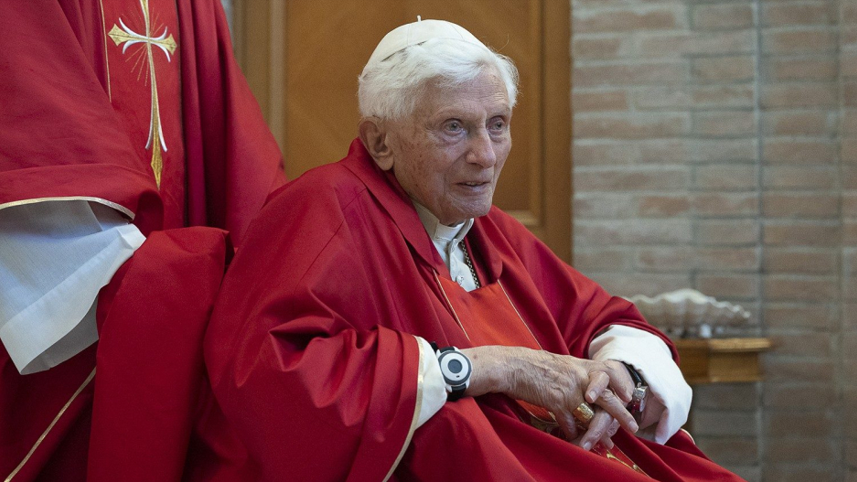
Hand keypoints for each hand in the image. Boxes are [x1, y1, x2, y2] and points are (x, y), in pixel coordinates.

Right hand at [460, 346, 638, 447]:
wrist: (512, 365)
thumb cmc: (534, 366)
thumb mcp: (561, 365)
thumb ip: (578, 376)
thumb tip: (589, 396)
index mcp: (581, 365)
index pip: (611, 372)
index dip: (622, 385)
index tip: (629, 397)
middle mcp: (579, 375)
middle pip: (608, 396)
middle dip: (622, 414)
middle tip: (633, 427)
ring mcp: (569, 389)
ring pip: (593, 414)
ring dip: (599, 431)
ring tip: (606, 443)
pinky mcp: (557, 401)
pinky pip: (570, 423)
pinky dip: (572, 433)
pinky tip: (573, 438)